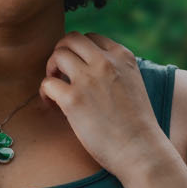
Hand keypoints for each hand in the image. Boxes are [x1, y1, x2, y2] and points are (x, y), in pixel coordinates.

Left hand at [40, 32, 170, 176]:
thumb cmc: (135, 123)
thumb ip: (114, 69)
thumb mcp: (132, 83)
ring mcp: (88, 79)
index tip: (77, 69)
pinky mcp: (73, 99)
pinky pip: (47, 83)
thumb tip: (86, 65)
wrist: (141, 149)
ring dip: (51, 69)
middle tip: (60, 74)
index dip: (78, 51)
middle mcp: (105, 62)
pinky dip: (45, 93)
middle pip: (70, 39)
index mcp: (123, 56)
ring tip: (56, 89)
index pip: (91, 38)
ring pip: (57, 55)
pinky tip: (53, 104)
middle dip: (61, 53)